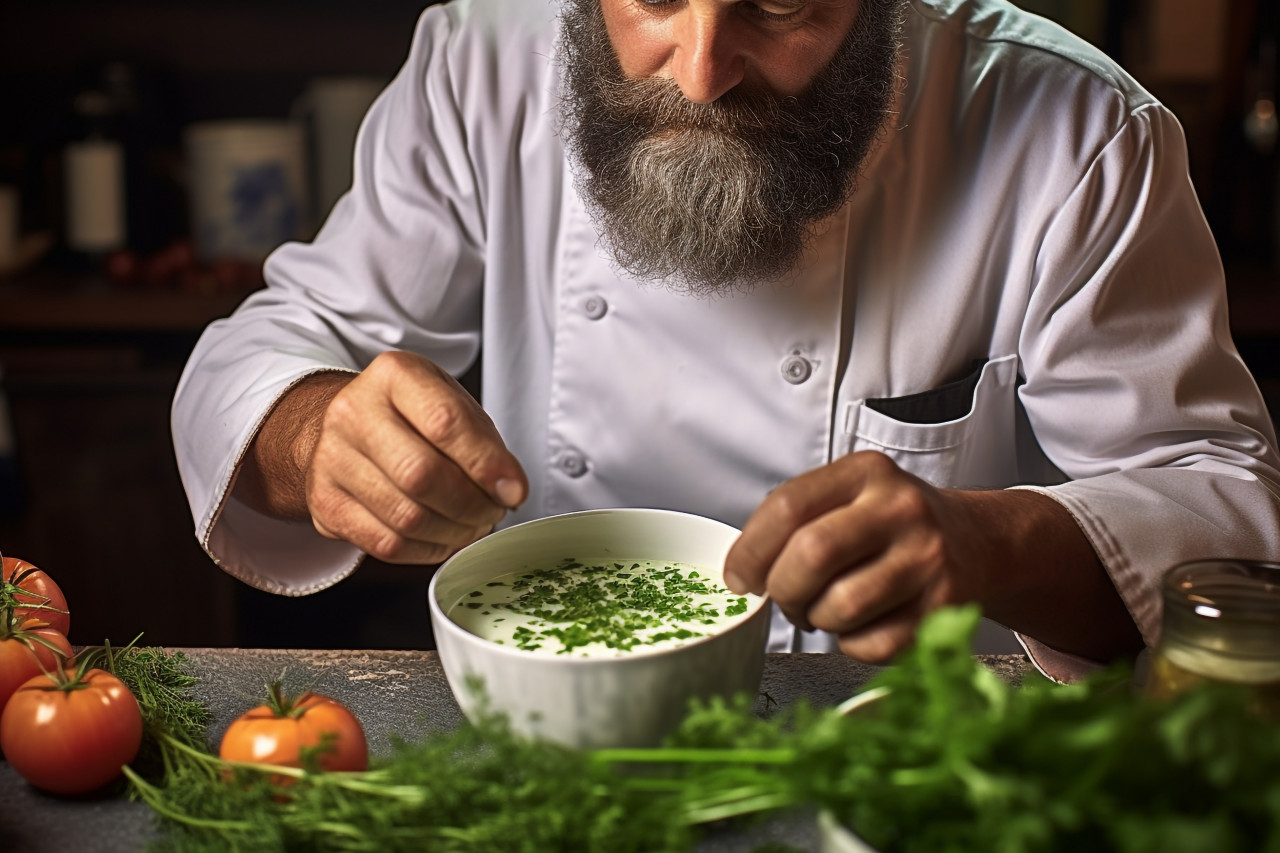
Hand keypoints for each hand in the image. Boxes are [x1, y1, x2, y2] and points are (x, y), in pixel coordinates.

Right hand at [240, 351, 527, 564]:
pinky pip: (387, 544)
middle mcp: (353, 412)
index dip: (486, 464)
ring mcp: (332, 460)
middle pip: (421, 475)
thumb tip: (508, 489)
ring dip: (455, 532)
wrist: (349, 428)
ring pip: (406, 517)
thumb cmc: (410, 417)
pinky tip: (444, 536)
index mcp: (393, 376)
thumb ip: (482, 441)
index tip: (514, 490)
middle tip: (493, 510)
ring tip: (473, 523)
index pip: (444, 422)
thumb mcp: (451, 403)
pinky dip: (428, 549)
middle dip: (472, 504)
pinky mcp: (325, 504)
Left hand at [723, 451, 988, 662]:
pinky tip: (861, 624)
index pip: (787, 506)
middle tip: (784, 597)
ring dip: (817, 619)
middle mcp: (900, 508)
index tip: (739, 576)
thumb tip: (744, 572)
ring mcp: (927, 558)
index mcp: (866, 472)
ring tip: (825, 609)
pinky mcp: (944, 608)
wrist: (982, 543)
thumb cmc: (896, 524)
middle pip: (811, 556)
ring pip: (839, 607)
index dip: (750, 549)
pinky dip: (852, 645)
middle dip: (782, 589)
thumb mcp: (853, 494)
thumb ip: (798, 519)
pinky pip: (872, 644)